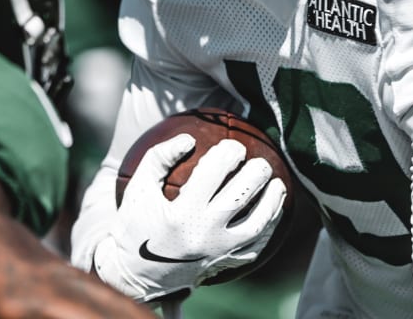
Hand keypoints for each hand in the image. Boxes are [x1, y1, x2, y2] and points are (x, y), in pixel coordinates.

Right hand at [92, 134, 286, 301]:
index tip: (233, 147)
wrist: (134, 275)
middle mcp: (203, 233)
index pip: (214, 174)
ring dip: (272, 202)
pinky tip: (272, 212)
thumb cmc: (134, 225)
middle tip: (260, 162)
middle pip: (241, 197)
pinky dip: (268, 229)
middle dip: (257, 173)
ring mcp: (217, 252)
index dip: (228, 153)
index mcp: (182, 213)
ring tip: (278, 184)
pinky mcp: (223, 264)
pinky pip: (255, 247)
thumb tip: (188, 138)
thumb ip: (159, 158)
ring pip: (257, 226)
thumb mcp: (138, 188)